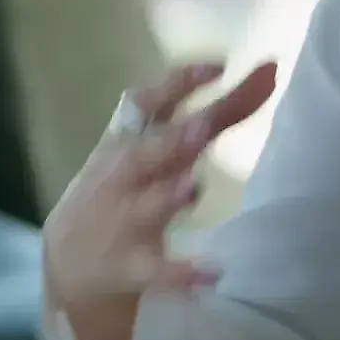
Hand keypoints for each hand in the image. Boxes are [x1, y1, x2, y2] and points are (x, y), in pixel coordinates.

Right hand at [42, 59, 277, 335]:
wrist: (69, 260)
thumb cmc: (127, 187)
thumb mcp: (157, 146)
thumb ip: (216, 112)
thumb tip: (269, 71)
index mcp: (127, 140)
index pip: (146, 104)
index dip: (177, 84)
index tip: (217, 66)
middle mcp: (121, 175)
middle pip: (146, 153)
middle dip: (171, 139)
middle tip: (205, 124)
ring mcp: (121, 221)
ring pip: (144, 208)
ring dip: (167, 197)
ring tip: (191, 187)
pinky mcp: (128, 267)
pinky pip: (155, 271)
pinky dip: (179, 273)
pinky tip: (210, 273)